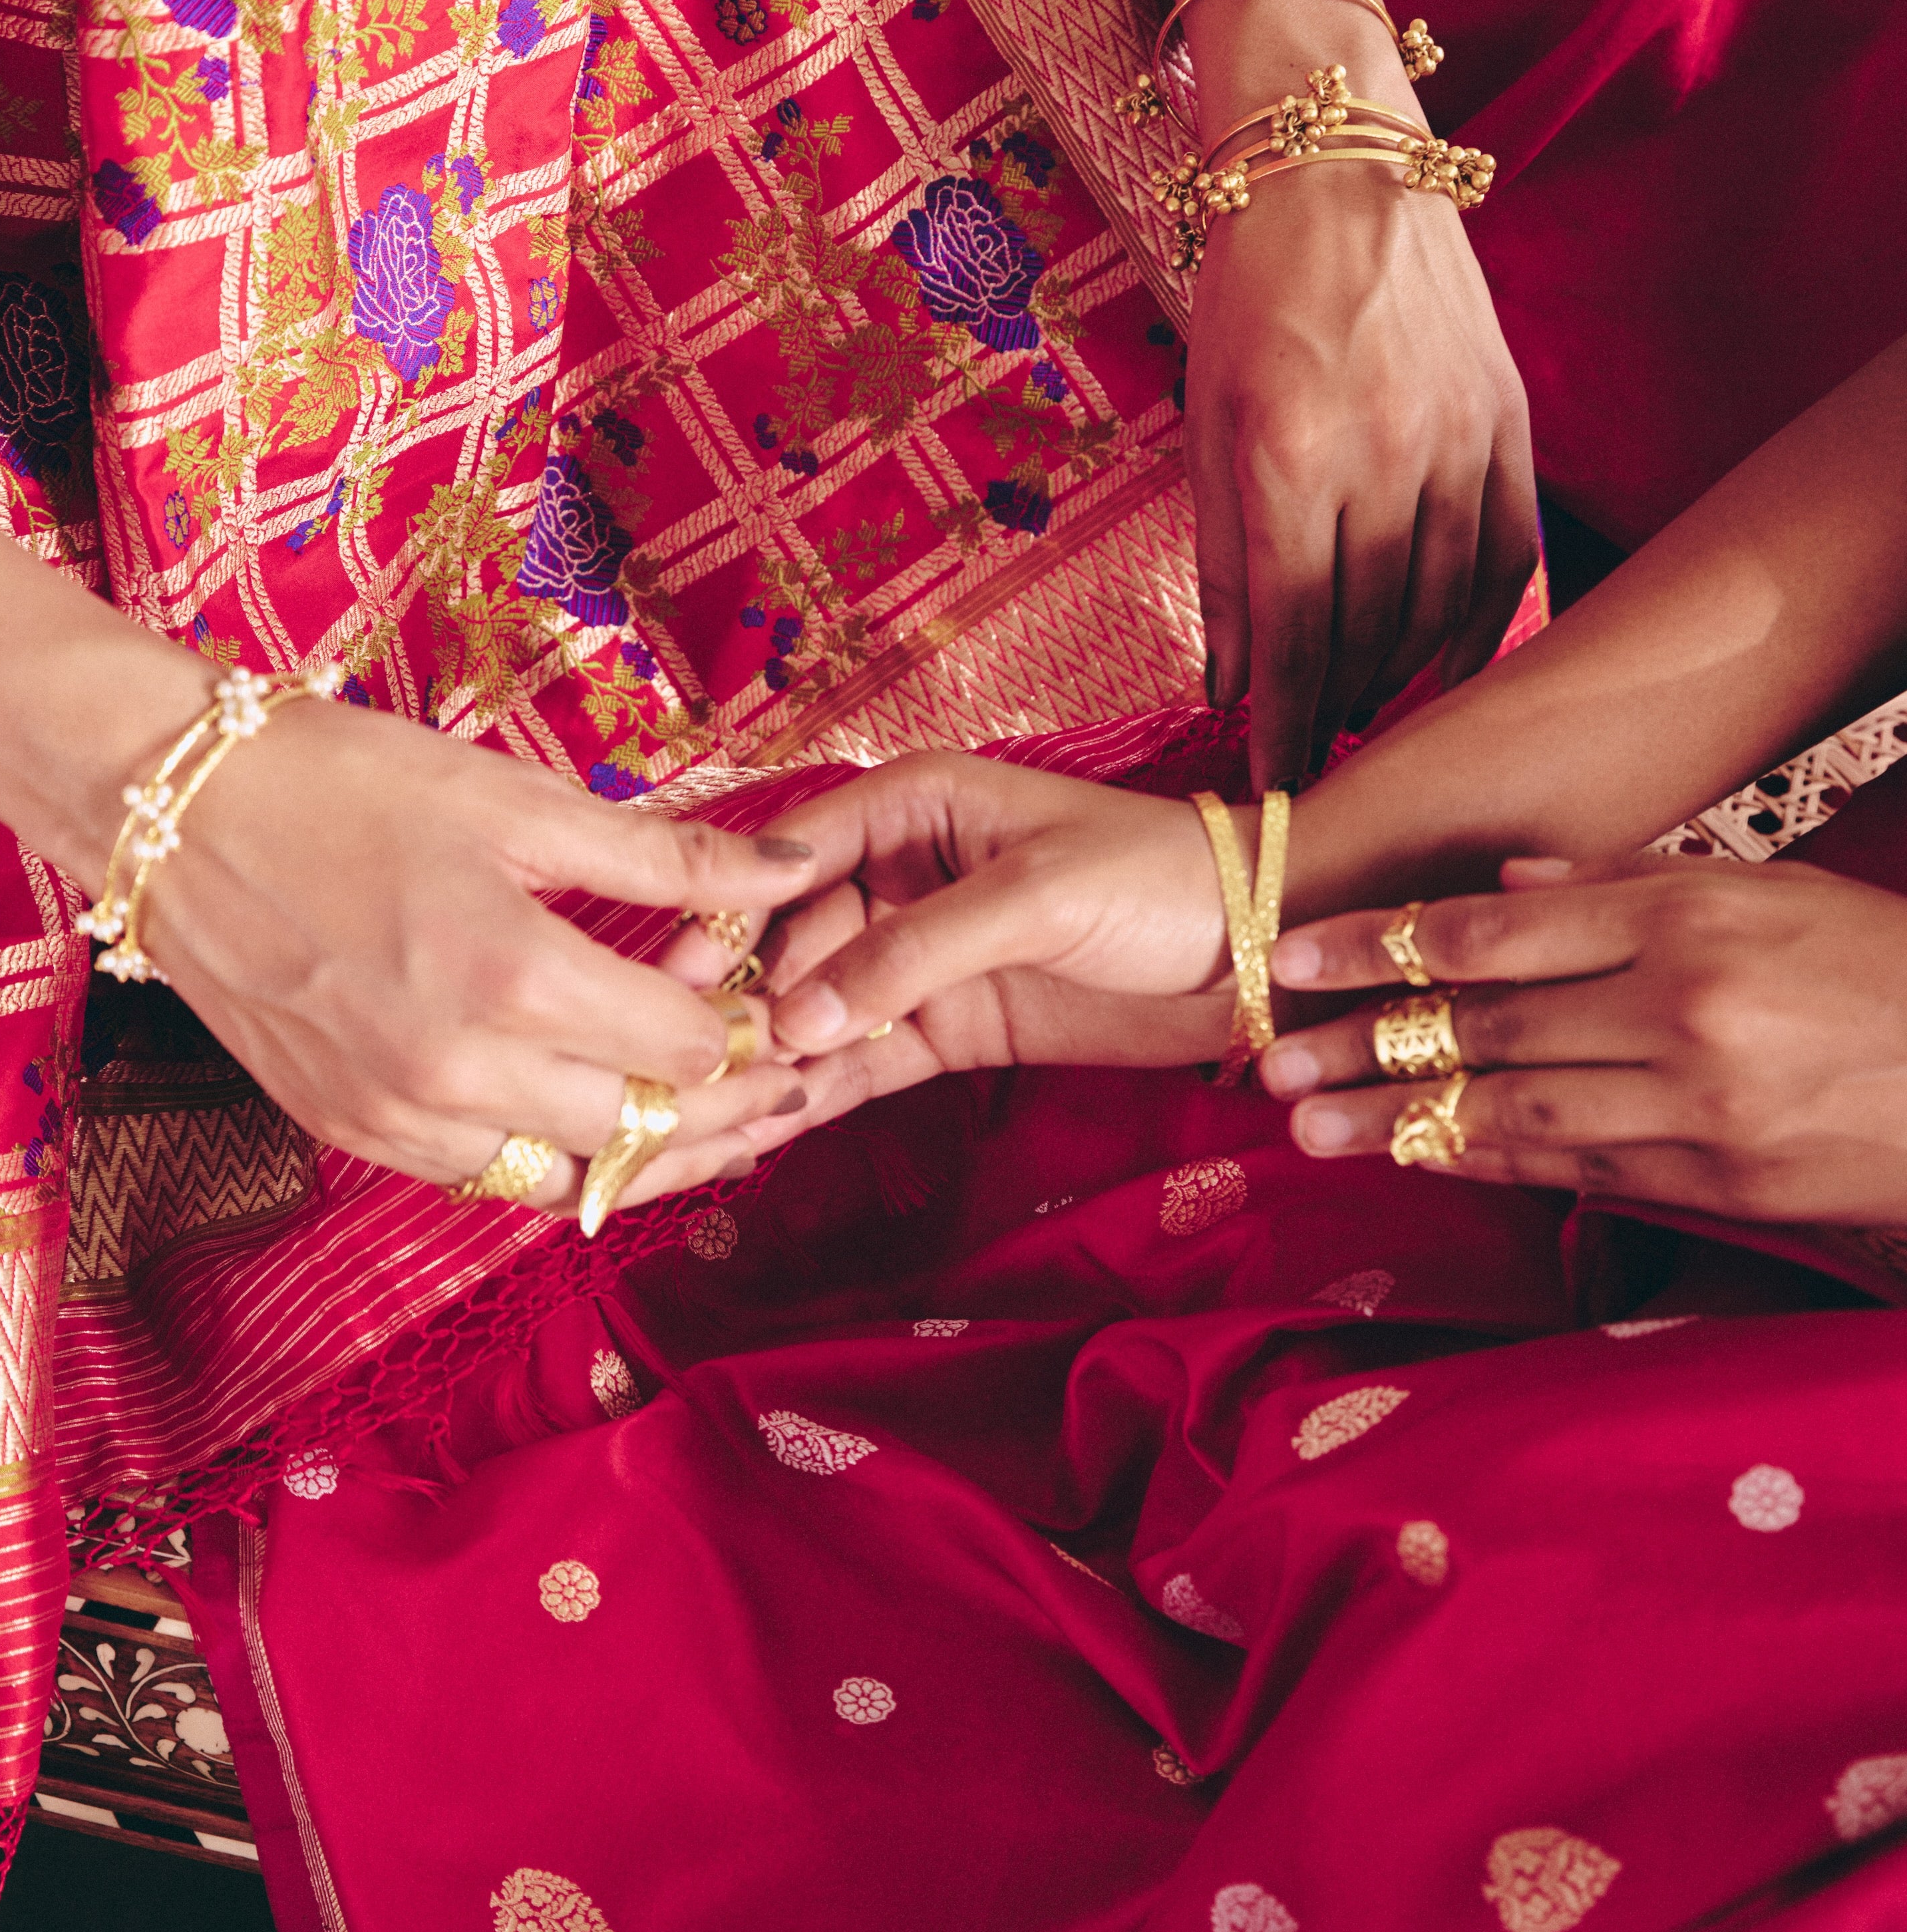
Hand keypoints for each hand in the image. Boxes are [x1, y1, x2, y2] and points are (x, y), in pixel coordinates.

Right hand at [135, 698, 812, 1211]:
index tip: (767, 1008)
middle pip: (641, 1130)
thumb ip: (664, 856)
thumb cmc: (344, 784)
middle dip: (719, 1107)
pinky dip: (547, 1159)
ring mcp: (397, 1114)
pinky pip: (484, 1179)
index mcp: (512, 974)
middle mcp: (457, 1068)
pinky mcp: (350, 1131)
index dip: (744, 1031)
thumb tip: (790, 871)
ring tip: (701, 1115)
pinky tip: (585, 1119)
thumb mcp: (515, 802)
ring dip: (643, 1151)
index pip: (683, 1048)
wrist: (173, 818)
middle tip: (770, 1079)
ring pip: (566, 1178)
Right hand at [673, 754, 1235, 1084]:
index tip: (675, 973)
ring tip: (709, 1107)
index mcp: (913, 805)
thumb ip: (916, 952)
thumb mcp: (1034, 897)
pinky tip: (765, 1126)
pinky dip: (820, 1091)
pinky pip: (865, 1059)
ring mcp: (919, 958)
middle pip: (791, 936)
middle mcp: (897, 875)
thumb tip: (803, 1017)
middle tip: (693, 1060)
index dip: (731, 911)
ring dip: (770, 1051)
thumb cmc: (1154, 881)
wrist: (1255, 952)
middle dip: (742, 995)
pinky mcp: (948, 1027)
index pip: (793, 855)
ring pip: (818, 1003)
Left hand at [1188, 160, 1536, 791]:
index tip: (1274, 784)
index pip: (1294, 634)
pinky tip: (1452, 670)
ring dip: (1403, 676)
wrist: (1337, 173)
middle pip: (1369, 631)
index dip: (1284, 723)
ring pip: (1442, 603)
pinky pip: (1507, 554)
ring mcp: (1460, 439)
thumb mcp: (1205, 425)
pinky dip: (1482, 624)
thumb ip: (1221, 563)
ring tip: (1366, 716)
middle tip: (1313, 761)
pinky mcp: (1508, 422)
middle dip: (1336, 710)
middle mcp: (1386, 456)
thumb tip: (1226, 686)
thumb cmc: (1247, 296)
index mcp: (1291, 458)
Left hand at [1261, 856, 1906, 1238]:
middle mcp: (1681, 1007)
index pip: (1494, 929)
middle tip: (1262, 1061)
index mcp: (1684, 916)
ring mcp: (1699, 1104)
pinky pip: (1578, 1172)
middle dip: (1361, 1043)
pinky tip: (1422, 1160)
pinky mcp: (1720, 1183)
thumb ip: (1622, 885)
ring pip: (1515, 1109)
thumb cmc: (1875, 966)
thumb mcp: (1763, 891)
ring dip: (1399, 1120)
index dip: (1381, 944)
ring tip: (1308, 1127)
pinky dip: (1490, 1164)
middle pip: (1484, 1023)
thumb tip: (1505, 881)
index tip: (1295, 959)